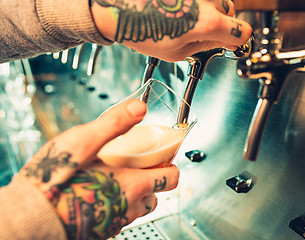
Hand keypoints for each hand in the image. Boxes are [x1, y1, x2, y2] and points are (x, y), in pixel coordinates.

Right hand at [18, 99, 179, 238]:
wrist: (32, 216)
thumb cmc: (55, 180)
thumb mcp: (85, 141)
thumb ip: (115, 123)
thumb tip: (139, 107)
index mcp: (133, 184)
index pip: (171, 178)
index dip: (170, 165)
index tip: (163, 156)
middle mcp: (129, 206)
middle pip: (158, 193)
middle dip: (153, 178)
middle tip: (139, 164)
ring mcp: (116, 220)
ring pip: (140, 206)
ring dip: (137, 192)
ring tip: (119, 177)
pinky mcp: (102, 229)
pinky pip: (121, 215)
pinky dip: (119, 203)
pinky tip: (101, 191)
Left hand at [91, 0, 252, 61]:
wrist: (118, 7)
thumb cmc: (141, 29)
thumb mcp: (176, 52)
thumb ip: (205, 46)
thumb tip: (222, 41)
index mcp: (206, 23)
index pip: (242, 32)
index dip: (236, 41)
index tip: (229, 43)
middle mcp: (206, 0)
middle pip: (231, 11)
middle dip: (220, 23)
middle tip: (198, 31)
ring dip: (208, 9)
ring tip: (183, 18)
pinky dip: (196, 2)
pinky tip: (179, 8)